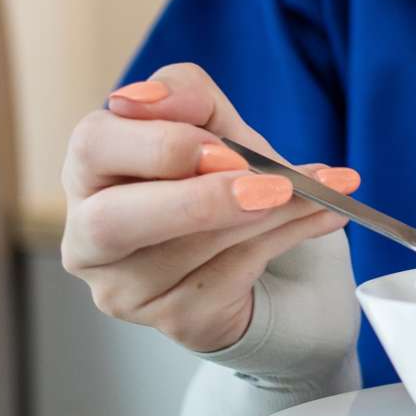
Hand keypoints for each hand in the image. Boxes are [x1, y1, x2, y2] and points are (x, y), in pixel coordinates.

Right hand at [60, 61, 359, 353]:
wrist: (274, 262)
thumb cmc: (228, 183)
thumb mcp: (216, 127)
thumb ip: (187, 97)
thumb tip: (150, 96)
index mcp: (91, 172)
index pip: (93, 145)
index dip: (159, 143)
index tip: (221, 143)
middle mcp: (90, 236)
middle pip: (113, 220)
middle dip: (198, 200)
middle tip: (268, 184)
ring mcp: (126, 287)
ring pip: (190, 250)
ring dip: (269, 212)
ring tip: (324, 189)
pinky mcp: (174, 320)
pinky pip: (233, 276)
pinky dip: (288, 238)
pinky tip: (324, 217)